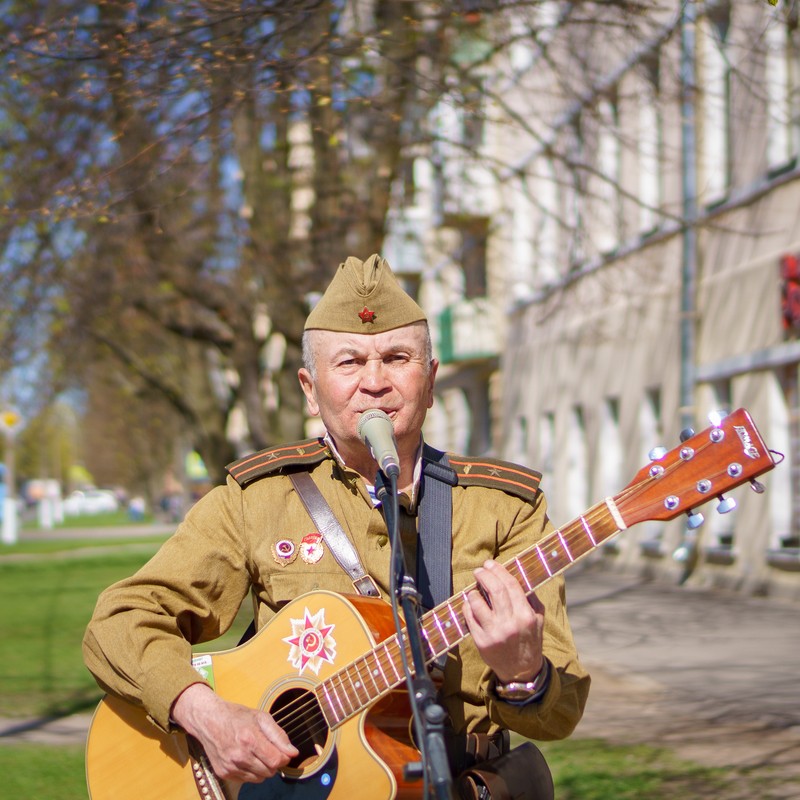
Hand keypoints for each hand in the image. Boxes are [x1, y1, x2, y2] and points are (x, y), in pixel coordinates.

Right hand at [171, 683, 298, 782]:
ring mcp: (230, 767)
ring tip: (257, 752)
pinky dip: (251, 772)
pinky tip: (246, 758)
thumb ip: (279, 735)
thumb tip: (293, 753)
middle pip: (269, 771)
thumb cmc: (237, 716)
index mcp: (250, 739)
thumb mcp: (261, 717)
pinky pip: (246, 780)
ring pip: (259, 778)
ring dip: (263, 768)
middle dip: (274, 762)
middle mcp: (239, 756)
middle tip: (268, 749)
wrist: (209, 720)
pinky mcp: (224, 773)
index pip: (276, 761)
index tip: (284, 751)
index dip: (284, 757)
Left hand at [463, 559, 545, 683]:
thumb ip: (530, 598)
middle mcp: (510, 623)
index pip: (511, 585)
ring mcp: (494, 633)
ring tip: (474, 589)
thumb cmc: (530, 641)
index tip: (491, 564)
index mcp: (525, 616)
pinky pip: (469, 617)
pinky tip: (470, 603)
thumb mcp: (538, 620)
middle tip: (479, 570)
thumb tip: (517, 576)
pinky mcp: (481, 641)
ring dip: (473, 591)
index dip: (499, 571)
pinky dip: (468, 606)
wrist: (521, 672)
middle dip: (484, 575)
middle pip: (494, 590)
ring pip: (477, 603)